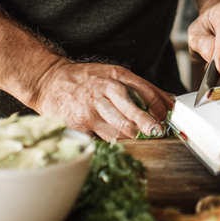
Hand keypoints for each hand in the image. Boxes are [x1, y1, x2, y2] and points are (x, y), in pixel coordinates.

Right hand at [30, 59, 173, 141]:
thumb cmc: (86, 78)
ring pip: (118, 128)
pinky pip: (102, 138)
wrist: (50, 80)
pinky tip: (123, 146)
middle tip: (158, 132)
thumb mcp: (113, 74)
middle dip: (148, 124)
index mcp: (117, 76)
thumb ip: (140, 87)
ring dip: (134, 137)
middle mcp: (104, 91)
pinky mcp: (80, 124)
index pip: (145, 91)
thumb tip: (169, 99)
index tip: (168, 116)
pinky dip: (114, 143)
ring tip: (144, 142)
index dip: (160, 106)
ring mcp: (92, 109)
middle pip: (132, 110)